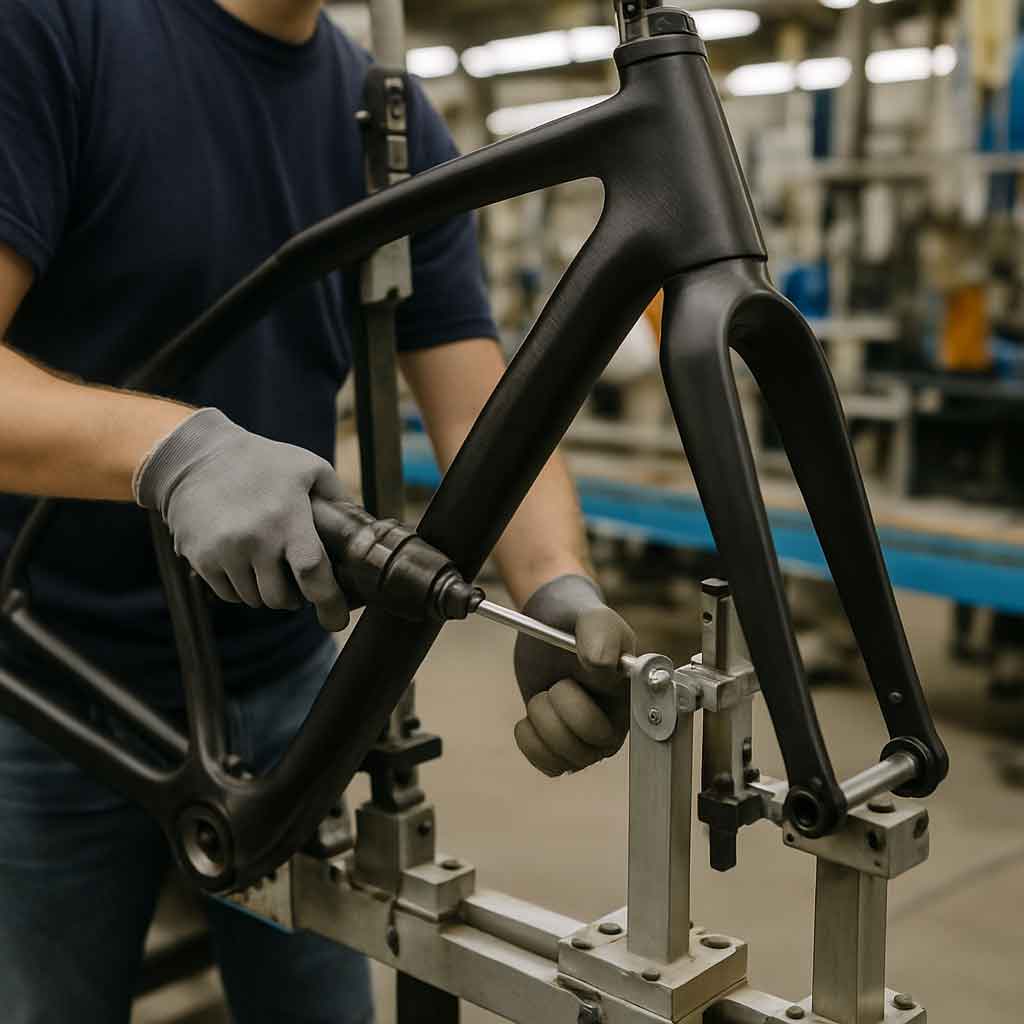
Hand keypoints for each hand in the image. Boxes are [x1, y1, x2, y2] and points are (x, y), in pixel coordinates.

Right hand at [135, 408, 349, 630]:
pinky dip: (241, 588)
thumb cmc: (262, 461)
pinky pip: (229, 594)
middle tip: (297, 582)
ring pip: (254, 599)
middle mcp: (255, 538)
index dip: (329, 602)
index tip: (336, 621)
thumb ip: (338, 498)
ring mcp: (225, 550)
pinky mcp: (201, 558)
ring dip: (266, 592)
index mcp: (287, 517)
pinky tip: (245, 564)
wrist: (198, 458)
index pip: (312, 573)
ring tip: (269, 566)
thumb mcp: (308, 467)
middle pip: (281, 598)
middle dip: (294, 598)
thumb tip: (361, 531)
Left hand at [513, 575, 635, 776]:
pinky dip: (530, 740)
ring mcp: (589, 742)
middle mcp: (615, 726)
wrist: (550, 625)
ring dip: (543, 720)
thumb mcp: (593, 618)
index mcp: (633, 701)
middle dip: (562, 709)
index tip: (574, 685)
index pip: (622, 733)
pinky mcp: (562, 748)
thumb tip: (601, 663)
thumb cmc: (580, 622)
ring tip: (547, 693)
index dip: (592, 715)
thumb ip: (601, 633)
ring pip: (567, 761)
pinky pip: (547, 765)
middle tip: (559, 681)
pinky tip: (532, 715)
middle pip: (589, 749)